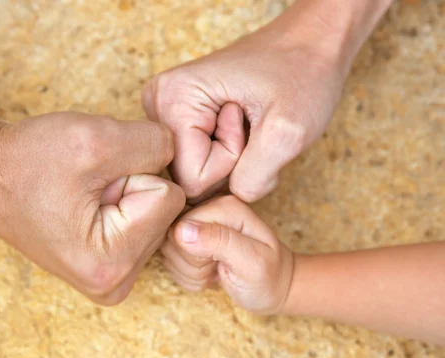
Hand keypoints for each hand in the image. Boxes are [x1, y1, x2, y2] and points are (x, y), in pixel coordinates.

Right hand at [0, 112, 184, 304]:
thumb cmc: (28, 160)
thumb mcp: (96, 138)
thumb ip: (156, 144)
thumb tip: (182, 155)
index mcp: (111, 264)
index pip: (170, 197)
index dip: (132, 172)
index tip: (88, 178)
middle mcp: (115, 284)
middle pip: (164, 210)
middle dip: (129, 183)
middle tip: (82, 185)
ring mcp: (111, 278)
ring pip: (153, 212)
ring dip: (122, 190)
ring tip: (79, 192)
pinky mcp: (108, 265)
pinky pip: (139, 220)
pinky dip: (118, 201)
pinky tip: (82, 202)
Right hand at [142, 7, 349, 202]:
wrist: (311, 43)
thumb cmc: (303, 74)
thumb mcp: (289, 133)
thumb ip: (254, 179)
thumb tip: (225, 202)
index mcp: (172, 97)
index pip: (191, 179)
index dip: (231, 164)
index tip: (251, 127)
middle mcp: (158, 104)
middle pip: (187, 179)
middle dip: (229, 166)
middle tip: (252, 126)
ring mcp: (166, 112)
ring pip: (193, 174)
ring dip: (231, 162)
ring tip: (249, 123)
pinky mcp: (180, 119)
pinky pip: (198, 163)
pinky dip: (228, 157)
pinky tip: (242, 127)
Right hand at [161, 195, 292, 313]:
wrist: (274, 287)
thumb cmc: (269, 276)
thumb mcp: (252, 262)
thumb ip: (220, 241)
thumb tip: (181, 230)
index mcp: (224, 206)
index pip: (181, 226)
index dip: (194, 253)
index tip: (220, 262)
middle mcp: (208, 209)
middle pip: (170, 238)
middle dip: (192, 264)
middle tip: (219, 269)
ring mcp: (198, 224)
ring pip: (168, 251)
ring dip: (190, 272)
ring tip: (216, 272)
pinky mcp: (190, 239)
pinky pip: (171, 260)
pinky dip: (188, 276)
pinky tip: (209, 274)